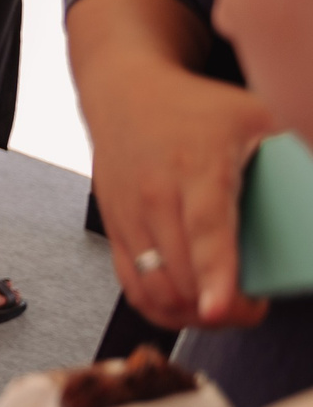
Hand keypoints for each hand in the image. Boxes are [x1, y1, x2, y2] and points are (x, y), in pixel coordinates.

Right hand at [93, 77, 273, 328]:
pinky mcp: (113, 228)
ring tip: (220, 308)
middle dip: (221, 309)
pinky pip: (132, 285)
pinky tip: (186, 305)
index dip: (216, 274)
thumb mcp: (254, 116)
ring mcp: (129, 214)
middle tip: (253, 308)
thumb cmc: (194, 109)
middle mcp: (156, 193)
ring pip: (154, 287)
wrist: (126, 92)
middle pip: (181, 272)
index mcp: (197, 165)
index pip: (206, 228)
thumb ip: (292, 155)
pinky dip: (160, 307)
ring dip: (190, 313)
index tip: (223, 308)